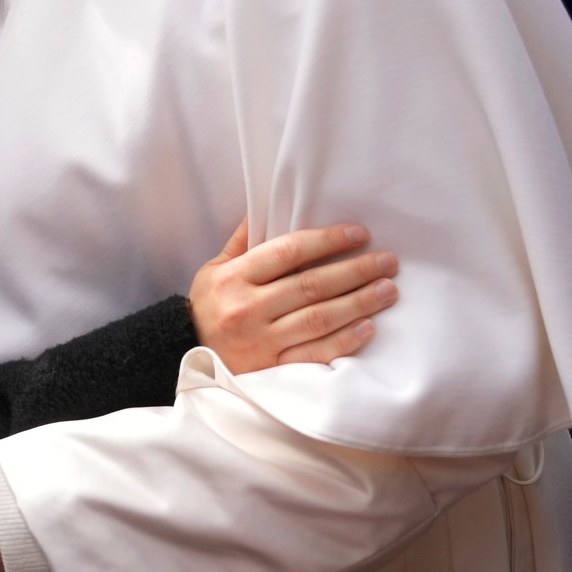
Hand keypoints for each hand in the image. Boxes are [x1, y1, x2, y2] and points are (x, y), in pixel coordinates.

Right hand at [189, 221, 397, 370]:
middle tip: (388, 261)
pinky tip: (367, 326)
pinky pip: (315, 353)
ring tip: (387, 289)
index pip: (287, 252)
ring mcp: (261, 340)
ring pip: (319, 318)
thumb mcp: (215, 268)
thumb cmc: (207, 306)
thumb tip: (267, 204)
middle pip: (311, 285)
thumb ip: (244, 240)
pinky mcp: (272, 368)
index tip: (358, 233)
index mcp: (234, 277)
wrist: (183, 354)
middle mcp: (247, 308)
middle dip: (355, 271)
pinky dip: (344, 340)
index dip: (327, 241)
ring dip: (359, 302)